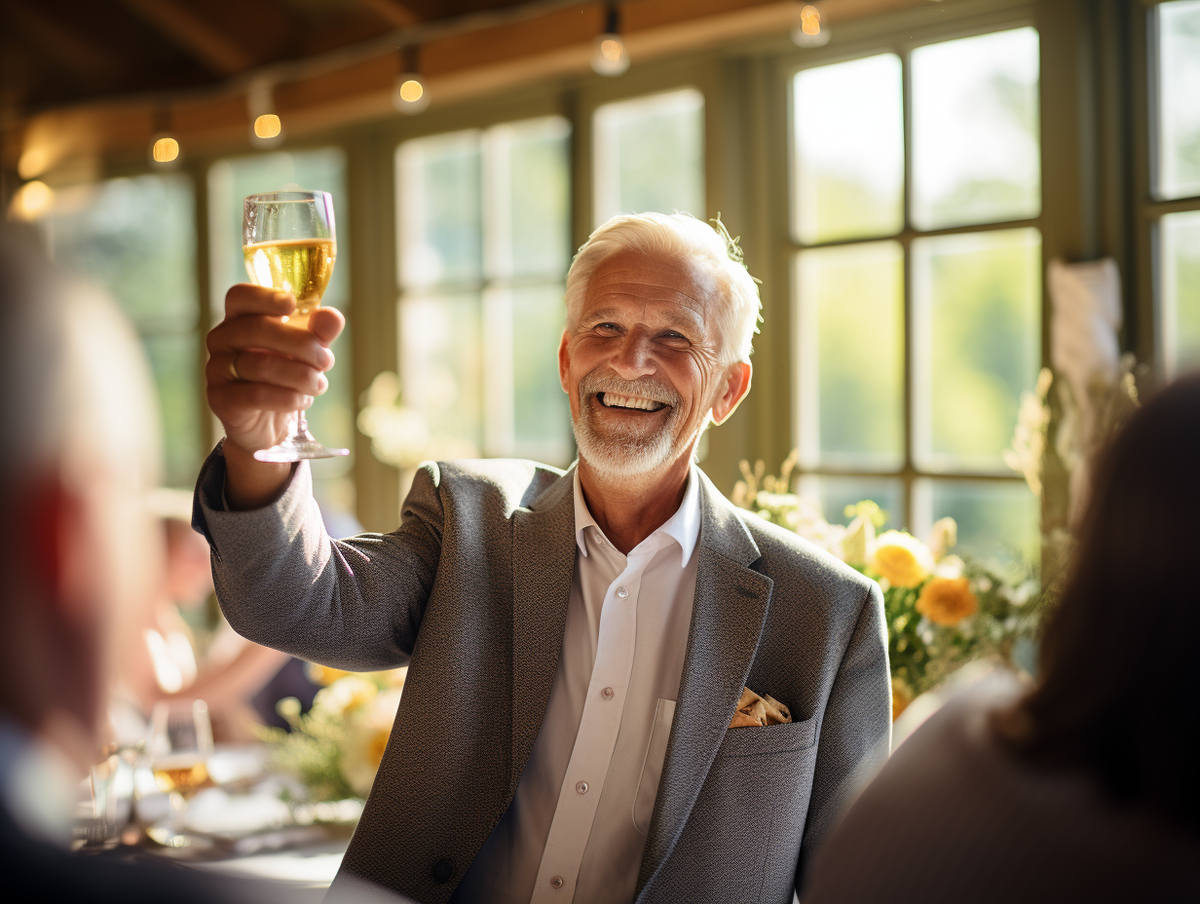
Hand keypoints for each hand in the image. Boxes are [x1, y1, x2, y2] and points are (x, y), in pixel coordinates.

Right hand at [206, 284, 344, 506]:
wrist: (269, 426)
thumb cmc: (286, 376)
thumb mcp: (307, 351)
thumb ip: (319, 332)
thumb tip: (332, 317)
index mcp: (239, 319)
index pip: (240, 296)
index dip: (265, 297)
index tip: (293, 304)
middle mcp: (222, 340)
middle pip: (256, 329)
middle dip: (301, 343)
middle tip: (326, 360)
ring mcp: (217, 369)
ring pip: (260, 364)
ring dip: (300, 375)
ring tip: (318, 384)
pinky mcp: (221, 400)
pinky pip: (256, 394)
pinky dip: (288, 397)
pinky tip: (303, 400)